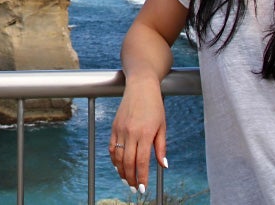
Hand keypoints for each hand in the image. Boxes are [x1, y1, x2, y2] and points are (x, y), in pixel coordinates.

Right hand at [109, 78, 167, 193]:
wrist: (141, 85)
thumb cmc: (155, 105)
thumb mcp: (162, 125)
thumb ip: (161, 147)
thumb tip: (163, 165)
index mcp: (145, 133)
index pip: (141, 162)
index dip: (141, 177)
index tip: (143, 188)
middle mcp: (131, 132)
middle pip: (128, 162)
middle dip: (131, 178)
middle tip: (134, 188)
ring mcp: (121, 129)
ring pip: (117, 157)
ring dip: (121, 171)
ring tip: (127, 180)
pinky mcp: (114, 126)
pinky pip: (111, 147)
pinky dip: (114, 159)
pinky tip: (118, 166)